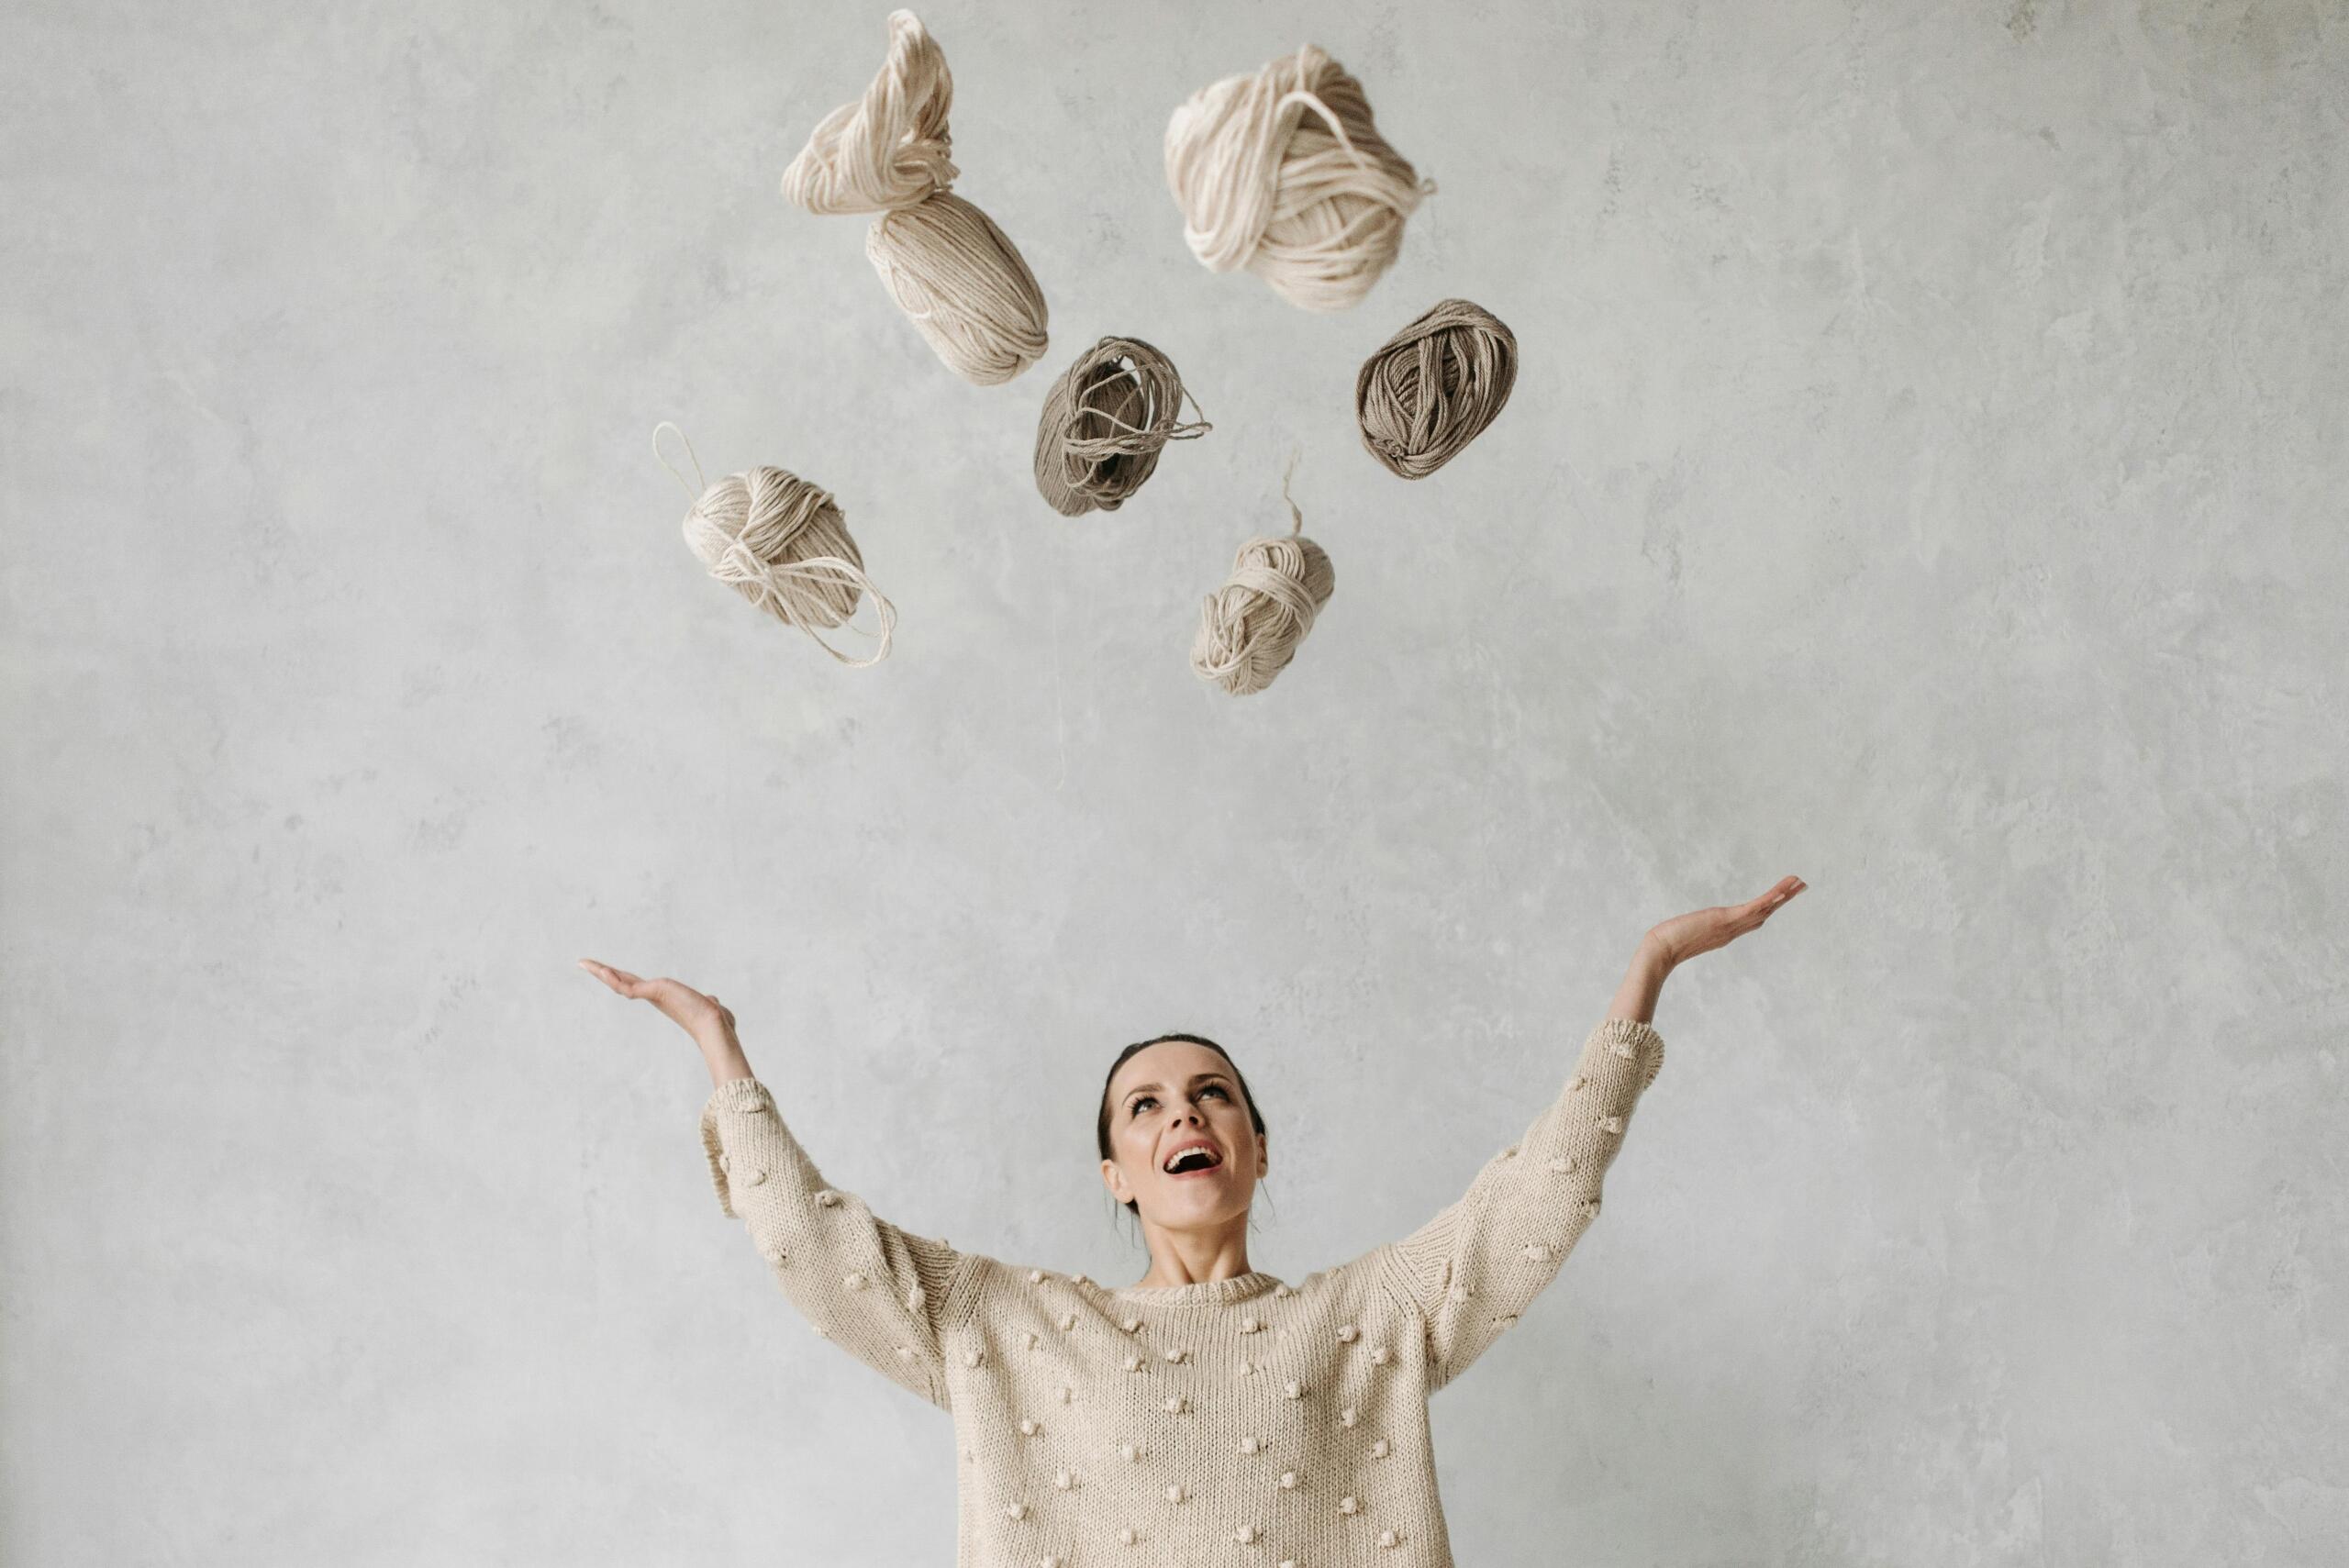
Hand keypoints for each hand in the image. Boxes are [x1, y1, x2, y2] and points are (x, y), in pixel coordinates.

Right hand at [578, 958, 738, 1055]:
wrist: (715, 1025)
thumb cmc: (716, 1020)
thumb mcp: (709, 1005)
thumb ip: (707, 1001)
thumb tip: (714, 1001)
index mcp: (663, 997)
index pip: (636, 985)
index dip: (621, 978)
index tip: (608, 971)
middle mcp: (655, 996)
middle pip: (622, 983)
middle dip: (603, 973)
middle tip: (583, 963)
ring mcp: (653, 995)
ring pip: (621, 984)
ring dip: (602, 973)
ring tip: (585, 964)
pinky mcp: (655, 993)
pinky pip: (629, 987)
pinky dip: (614, 979)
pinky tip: (603, 971)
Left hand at [1644, 875, 1806, 967]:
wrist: (1660, 951)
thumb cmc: (1665, 944)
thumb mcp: (1682, 934)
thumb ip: (1687, 931)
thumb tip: (1678, 929)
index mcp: (1725, 933)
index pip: (1752, 919)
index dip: (1769, 909)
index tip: (1780, 899)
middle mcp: (1732, 931)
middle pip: (1764, 913)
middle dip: (1783, 900)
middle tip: (1801, 886)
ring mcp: (1731, 926)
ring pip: (1764, 909)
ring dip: (1783, 895)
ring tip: (1799, 883)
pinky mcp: (1726, 919)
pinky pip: (1754, 907)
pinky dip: (1770, 898)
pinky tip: (1783, 890)